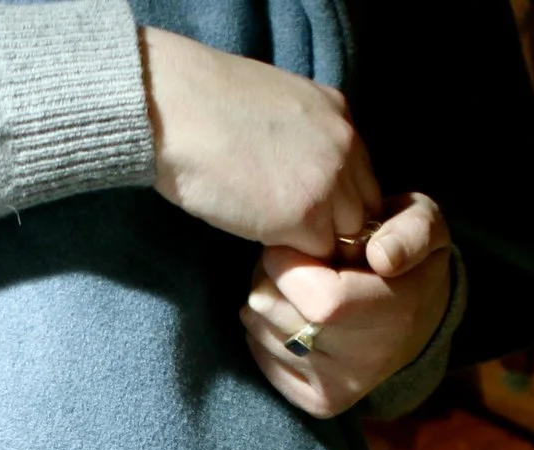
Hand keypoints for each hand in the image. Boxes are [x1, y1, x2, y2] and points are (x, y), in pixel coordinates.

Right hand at [142, 26, 380, 254]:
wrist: (173, 106)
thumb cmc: (200, 105)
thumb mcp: (271, 107)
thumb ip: (300, 138)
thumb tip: (295, 173)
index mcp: (337, 114)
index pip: (361, 179)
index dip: (335, 204)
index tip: (303, 214)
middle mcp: (344, 146)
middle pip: (360, 212)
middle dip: (331, 230)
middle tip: (289, 238)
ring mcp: (329, 182)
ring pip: (342, 240)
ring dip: (310, 249)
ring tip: (270, 241)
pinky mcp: (304, 217)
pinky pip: (313, 258)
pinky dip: (291, 261)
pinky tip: (259, 244)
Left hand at [242, 194, 453, 417]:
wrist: (419, 312)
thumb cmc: (408, 254)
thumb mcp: (424, 223)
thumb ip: (412, 231)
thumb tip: (383, 258)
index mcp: (398, 313)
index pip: (321, 300)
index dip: (289, 264)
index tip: (292, 243)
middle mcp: (370, 360)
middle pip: (280, 314)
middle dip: (269, 277)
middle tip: (288, 261)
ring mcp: (344, 387)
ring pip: (264, 333)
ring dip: (264, 302)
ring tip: (291, 287)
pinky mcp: (321, 402)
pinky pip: (263, 360)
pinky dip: (263, 331)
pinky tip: (288, 315)